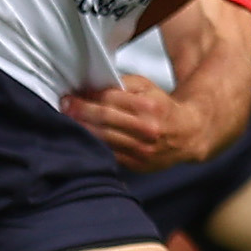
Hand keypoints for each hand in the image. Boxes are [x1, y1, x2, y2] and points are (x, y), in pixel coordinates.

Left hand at [63, 75, 211, 170]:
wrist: (187, 134)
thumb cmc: (162, 107)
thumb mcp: (147, 87)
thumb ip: (122, 84)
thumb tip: (92, 87)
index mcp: (149, 106)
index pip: (110, 100)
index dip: (86, 98)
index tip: (70, 96)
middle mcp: (147, 129)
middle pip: (104, 120)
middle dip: (80, 113)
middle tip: (64, 107)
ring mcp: (143, 150)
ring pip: (104, 139)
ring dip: (83, 130)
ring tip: (69, 121)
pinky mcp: (138, 165)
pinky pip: (110, 155)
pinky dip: (94, 146)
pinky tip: (84, 138)